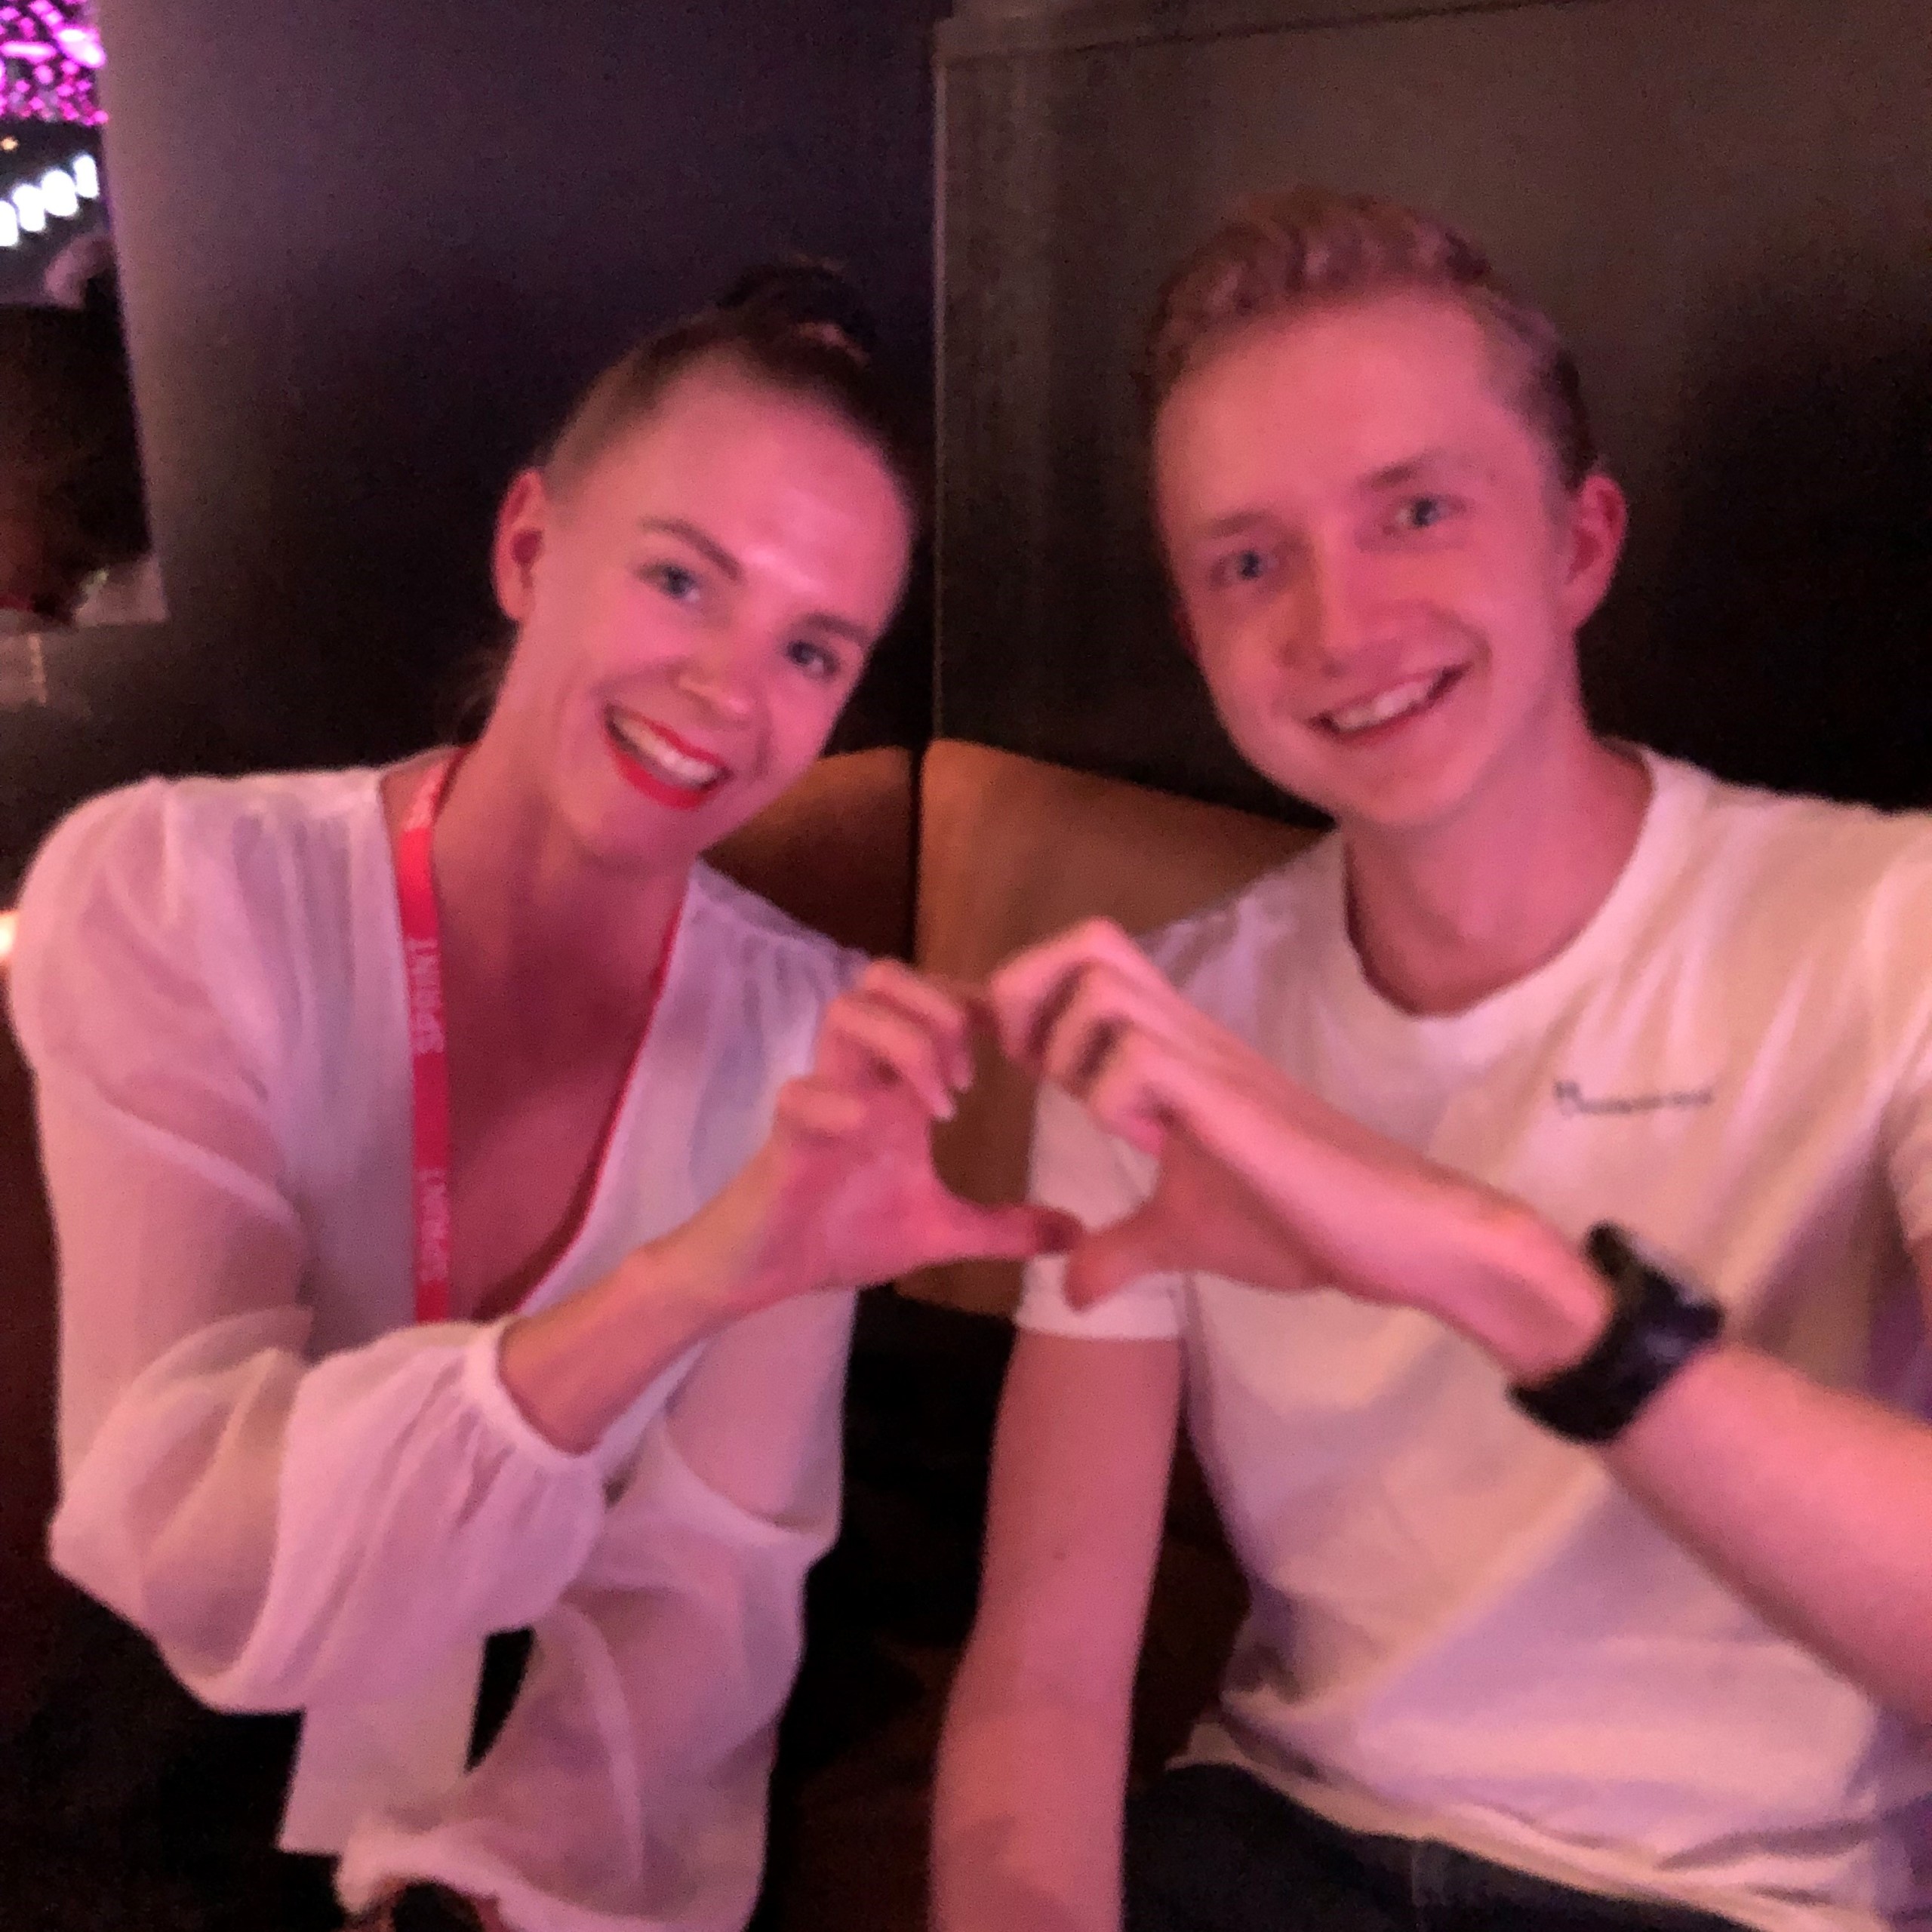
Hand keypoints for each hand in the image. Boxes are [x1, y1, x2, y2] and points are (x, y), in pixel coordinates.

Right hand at [670, 959, 1078, 1312]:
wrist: (766, 1268)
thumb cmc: (845, 1231)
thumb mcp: (942, 1230)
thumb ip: (1006, 1229)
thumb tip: (1077, 1235)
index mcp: (896, 1085)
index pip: (930, 999)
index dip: (972, 1001)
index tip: (1012, 1048)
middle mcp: (860, 1076)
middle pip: (883, 979)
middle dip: (936, 1008)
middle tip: (968, 1076)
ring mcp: (822, 1098)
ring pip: (845, 1012)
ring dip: (902, 1045)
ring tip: (938, 1104)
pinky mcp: (786, 1136)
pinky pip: (801, 1093)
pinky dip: (839, 1105)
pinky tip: (870, 1135)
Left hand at [987, 920, 1606, 1375]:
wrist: (1394, 1235)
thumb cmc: (1299, 1222)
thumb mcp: (1183, 1236)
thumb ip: (1123, 1250)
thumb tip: (1074, 1290)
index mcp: (1170, 1049)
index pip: (1083, 961)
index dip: (1029, 997)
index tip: (1017, 1066)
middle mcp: (1186, 1032)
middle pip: (1086, 939)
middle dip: (1027, 992)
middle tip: (1029, 1068)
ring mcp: (1210, 1059)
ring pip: (1102, 982)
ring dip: (1068, 1047)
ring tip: (1090, 1106)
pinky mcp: (1231, 1098)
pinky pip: (1138, 1060)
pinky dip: (1114, 1101)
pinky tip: (1150, 1142)